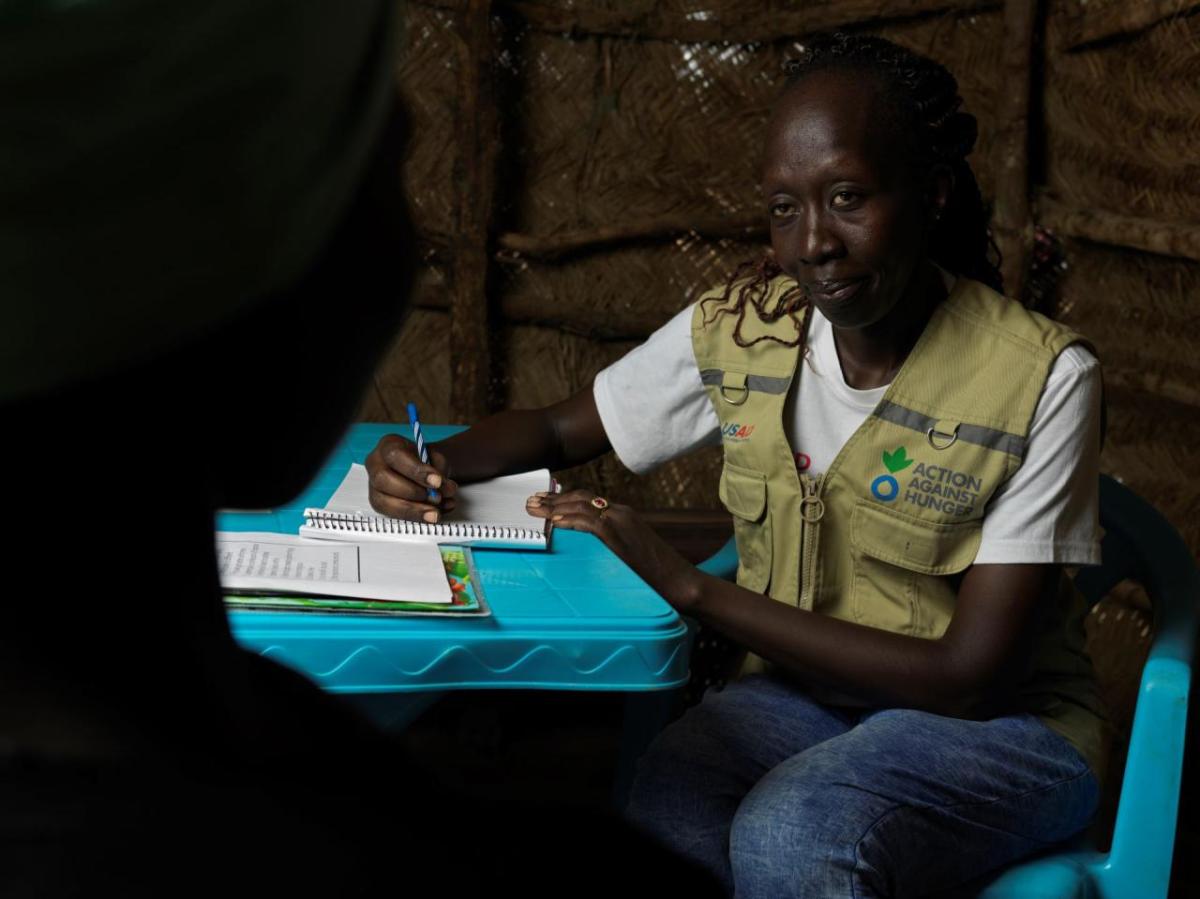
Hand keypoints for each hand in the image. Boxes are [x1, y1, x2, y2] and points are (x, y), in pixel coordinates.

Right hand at [364, 433, 458, 522]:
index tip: (437, 481)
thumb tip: (445, 489)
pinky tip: (433, 515)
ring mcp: (373, 485)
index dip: (416, 471)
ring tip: (436, 512)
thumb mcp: (437, 459)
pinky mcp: (378, 503)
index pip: (395, 456)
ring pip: (383, 501)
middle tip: (437, 498)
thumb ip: (441, 471)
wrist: (426, 471)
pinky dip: (414, 517)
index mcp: (389, 445)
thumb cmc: (427, 462)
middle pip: (383, 479)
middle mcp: (375, 463)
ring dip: (413, 510)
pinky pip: (391, 515)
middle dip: (412, 492)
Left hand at [525, 489, 700, 612]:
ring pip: (581, 505)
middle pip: (581, 497)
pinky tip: (554, 522)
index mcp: (623, 515)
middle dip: (553, 499)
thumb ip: (609, 546)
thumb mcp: (630, 553)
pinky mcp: (619, 534)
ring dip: (554, 506)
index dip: (564, 498)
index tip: (546, 501)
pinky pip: (589, 522)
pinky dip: (569, 519)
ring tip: (534, 509)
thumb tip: (585, 552)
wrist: (680, 582)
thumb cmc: (656, 575)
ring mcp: (621, 522)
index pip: (588, 500)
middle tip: (531, 502)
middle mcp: (621, 513)